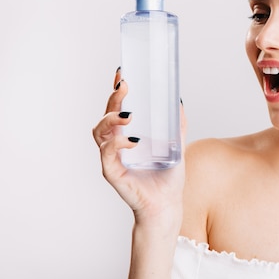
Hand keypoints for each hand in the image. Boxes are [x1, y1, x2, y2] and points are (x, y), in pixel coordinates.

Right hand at [92, 68, 186, 226]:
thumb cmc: (168, 177)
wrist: (167, 204)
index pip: (117, 108)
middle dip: (114, 98)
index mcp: (128, 134)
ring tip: (129, 115)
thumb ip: (177, 125)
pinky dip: (117, 144)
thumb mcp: (177, 145)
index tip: (122, 73)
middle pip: (106, 115)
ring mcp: (112, 157)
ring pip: (100, 131)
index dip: (116, 91)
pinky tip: (131, 141)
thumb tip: (178, 101)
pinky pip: (107, 154)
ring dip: (111, 119)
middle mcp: (116, 143)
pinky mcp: (112, 172)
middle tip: (125, 86)